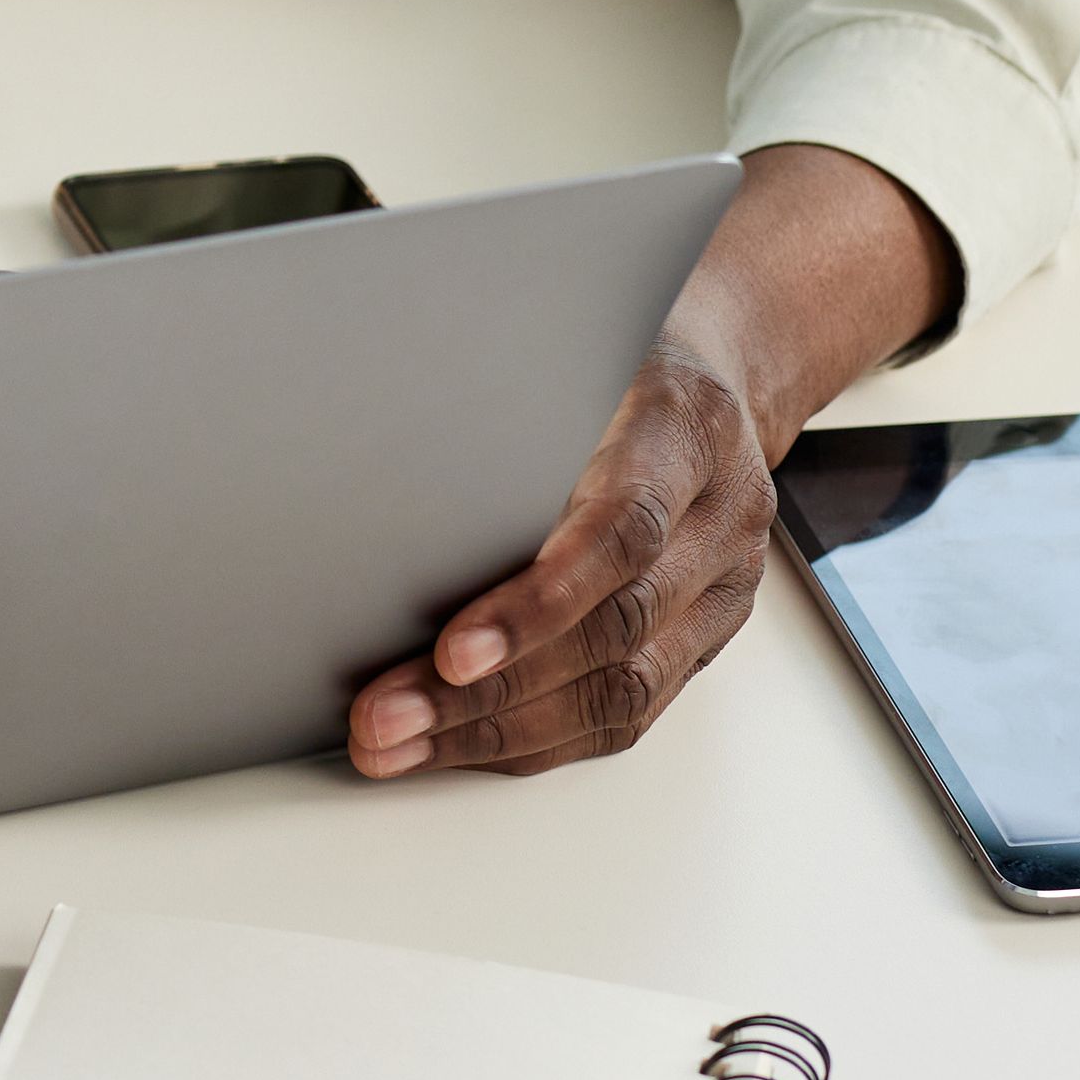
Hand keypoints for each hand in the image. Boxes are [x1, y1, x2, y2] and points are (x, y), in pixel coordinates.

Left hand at [344, 143, 947, 779]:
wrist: (718, 372)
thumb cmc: (615, 347)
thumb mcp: (567, 333)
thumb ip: (497, 385)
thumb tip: (358, 426)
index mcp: (686, 430)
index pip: (618, 532)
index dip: (535, 601)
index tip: (450, 648)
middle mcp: (720, 519)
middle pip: (608, 631)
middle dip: (485, 690)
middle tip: (382, 717)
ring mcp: (721, 588)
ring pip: (617, 691)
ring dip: (494, 731)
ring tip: (396, 745)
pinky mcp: (704, 638)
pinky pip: (624, 712)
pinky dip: (534, 739)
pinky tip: (457, 747)